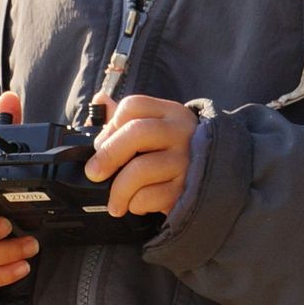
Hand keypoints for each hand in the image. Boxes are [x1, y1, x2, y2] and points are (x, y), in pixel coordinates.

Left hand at [85, 93, 198, 219]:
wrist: (209, 181)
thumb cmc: (170, 154)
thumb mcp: (154, 129)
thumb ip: (125, 117)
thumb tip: (99, 100)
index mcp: (170, 113)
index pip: (133, 106)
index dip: (110, 126)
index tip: (99, 145)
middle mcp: (181, 132)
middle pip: (136, 132)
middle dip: (108, 155)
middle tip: (93, 173)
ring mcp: (186, 160)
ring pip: (141, 169)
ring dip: (118, 190)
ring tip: (114, 202)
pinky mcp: (187, 188)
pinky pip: (150, 196)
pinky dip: (136, 204)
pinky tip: (137, 204)